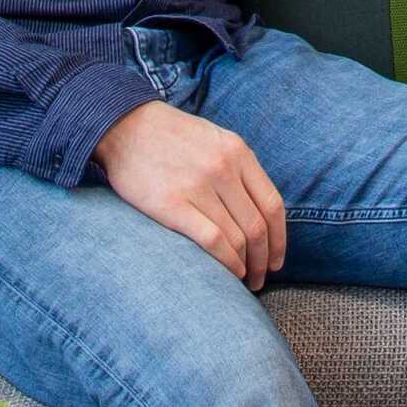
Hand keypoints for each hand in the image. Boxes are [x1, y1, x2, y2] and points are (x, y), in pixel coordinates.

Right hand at [90, 100, 287, 287]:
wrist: (126, 126)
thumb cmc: (172, 137)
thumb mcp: (215, 139)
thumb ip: (237, 167)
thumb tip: (257, 209)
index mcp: (238, 152)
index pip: (272, 204)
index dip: (279, 238)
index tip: (276, 259)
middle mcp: (224, 169)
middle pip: (257, 226)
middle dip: (263, 259)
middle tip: (260, 278)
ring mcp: (199, 186)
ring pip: (238, 237)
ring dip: (246, 266)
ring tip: (243, 280)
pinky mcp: (173, 205)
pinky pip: (213, 241)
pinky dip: (227, 262)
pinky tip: (228, 273)